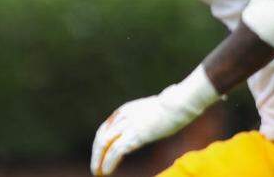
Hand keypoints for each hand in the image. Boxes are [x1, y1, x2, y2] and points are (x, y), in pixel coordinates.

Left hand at [90, 68, 216, 175]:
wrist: (177, 104)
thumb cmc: (172, 107)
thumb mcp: (152, 111)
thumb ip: (145, 118)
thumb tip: (149, 125)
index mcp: (124, 110)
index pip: (105, 129)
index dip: (101, 143)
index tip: (100, 154)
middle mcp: (122, 117)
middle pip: (101, 136)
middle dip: (96, 153)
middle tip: (95, 167)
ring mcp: (128, 125)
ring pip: (104, 144)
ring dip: (99, 160)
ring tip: (98, 173)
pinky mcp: (135, 135)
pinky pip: (116, 151)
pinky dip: (109, 162)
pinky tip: (107, 171)